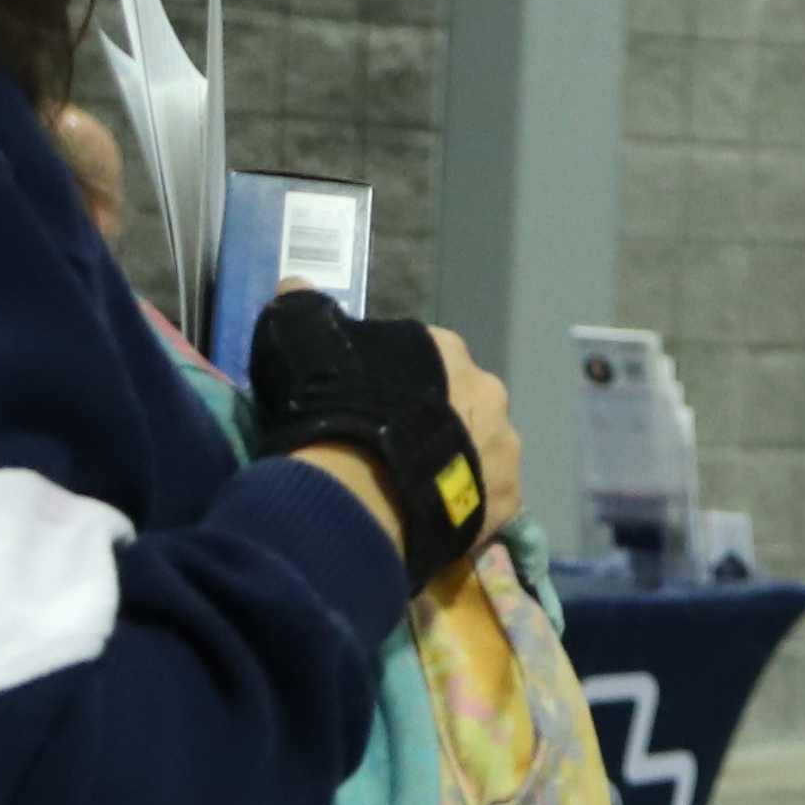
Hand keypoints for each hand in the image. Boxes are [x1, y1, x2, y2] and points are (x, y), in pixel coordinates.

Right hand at [276, 325, 528, 574]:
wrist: (360, 488)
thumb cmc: (333, 405)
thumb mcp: (302, 340)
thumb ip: (306, 312)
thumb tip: (296, 287)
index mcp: (446, 349)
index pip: (424, 357)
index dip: (395, 383)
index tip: (370, 405)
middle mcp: (488, 392)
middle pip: (461, 405)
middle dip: (433, 423)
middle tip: (393, 449)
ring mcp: (504, 448)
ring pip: (479, 453)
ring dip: (453, 463)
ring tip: (411, 488)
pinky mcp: (507, 500)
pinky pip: (485, 501)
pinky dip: (462, 507)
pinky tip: (430, 516)